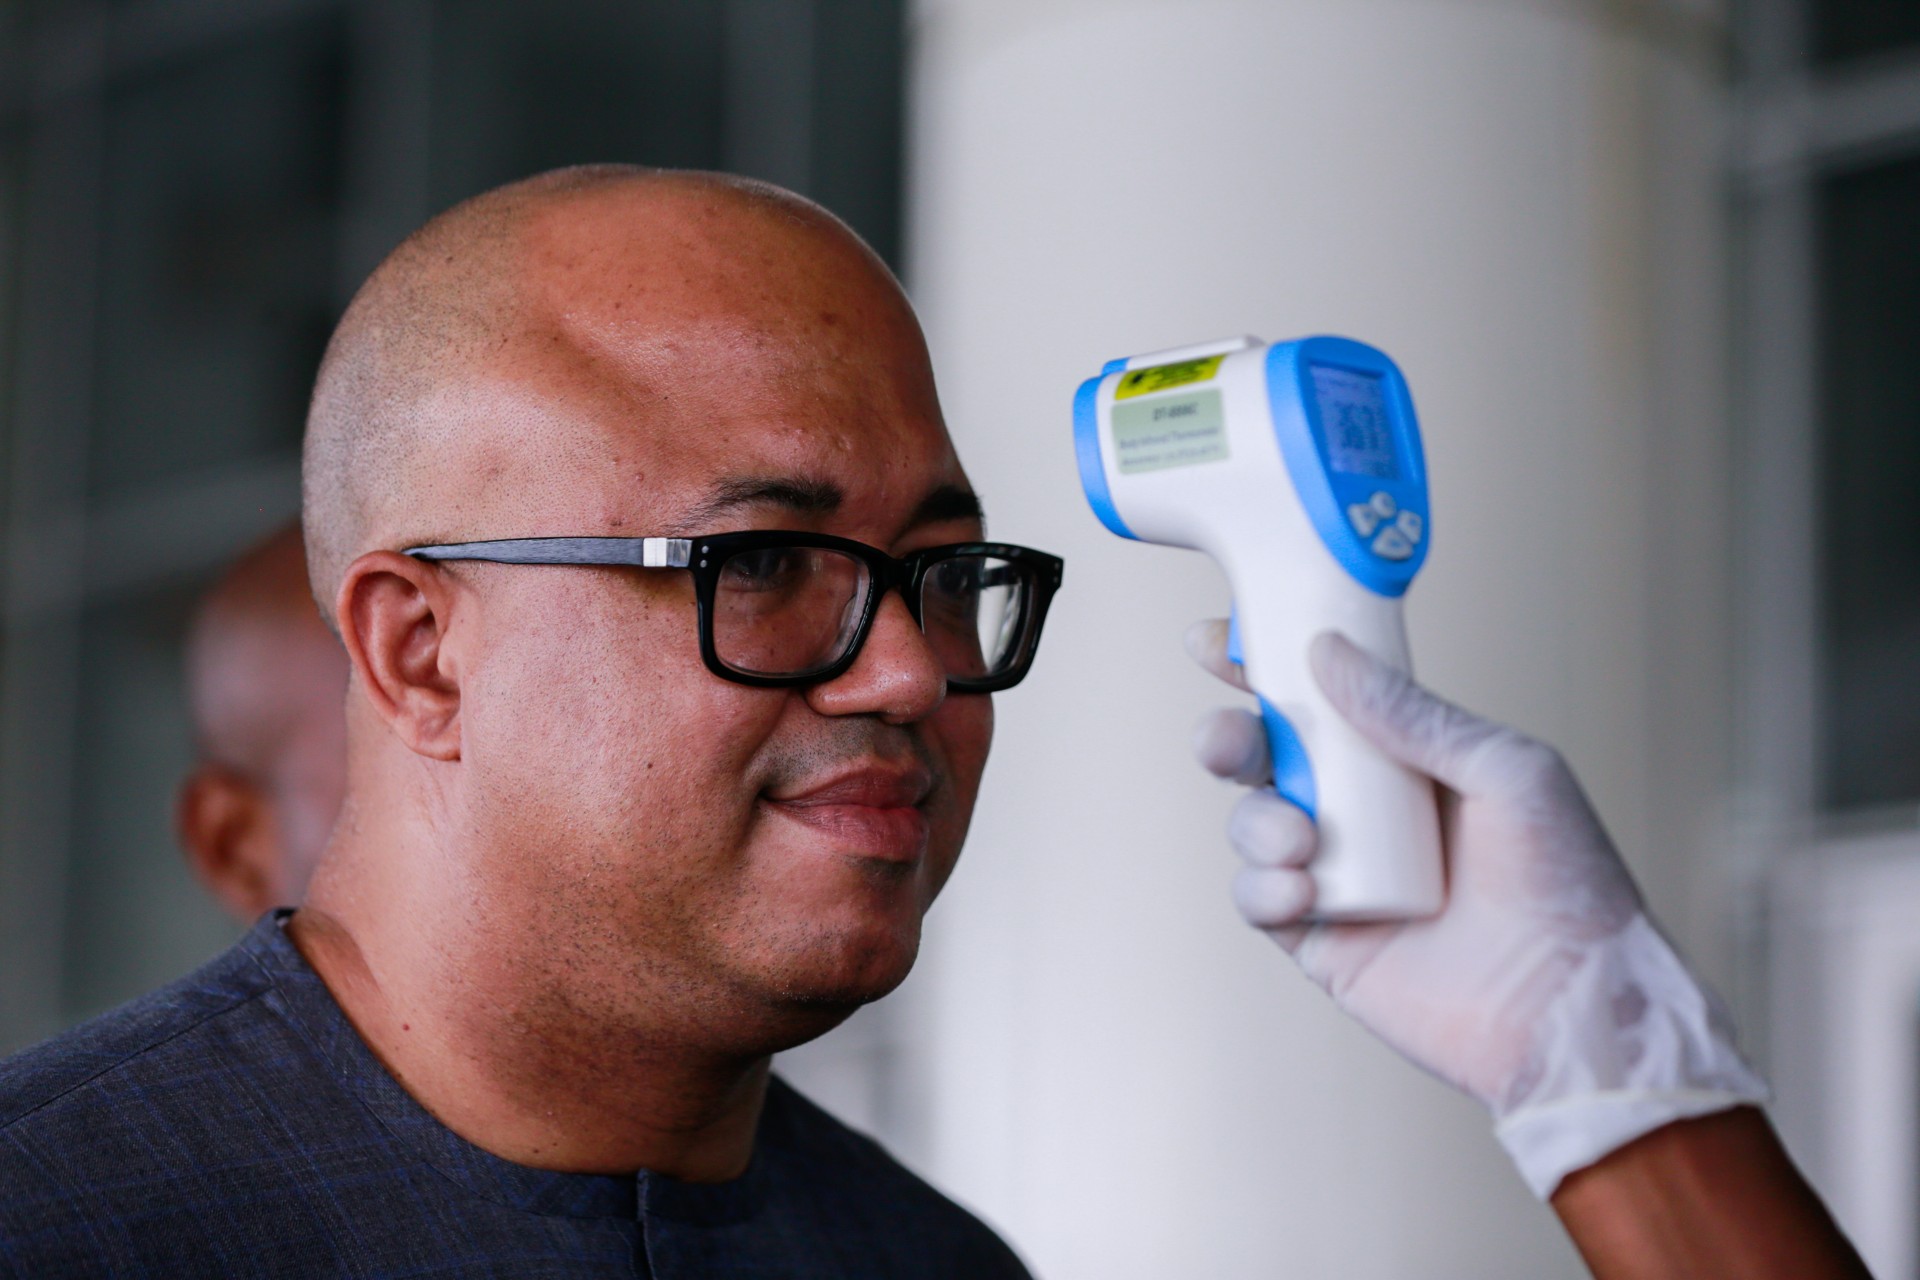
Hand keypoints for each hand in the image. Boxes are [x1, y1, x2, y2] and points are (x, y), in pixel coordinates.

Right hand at [1187, 621, 1766, 1197]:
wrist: (1573, 1003)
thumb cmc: (1567, 883)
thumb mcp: (1506, 770)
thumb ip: (1413, 714)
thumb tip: (1328, 654)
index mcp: (1406, 760)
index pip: (1322, 699)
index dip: (1262, 666)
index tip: (1213, 641)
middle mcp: (1365, 812)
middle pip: (1266, 756)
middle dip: (1230, 739)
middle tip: (1228, 742)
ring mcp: (1340, 875)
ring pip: (1253, 823)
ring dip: (1258, 822)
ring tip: (1303, 842)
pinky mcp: (1323, 938)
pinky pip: (1258, 897)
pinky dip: (1262, 886)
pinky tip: (1303, 889)